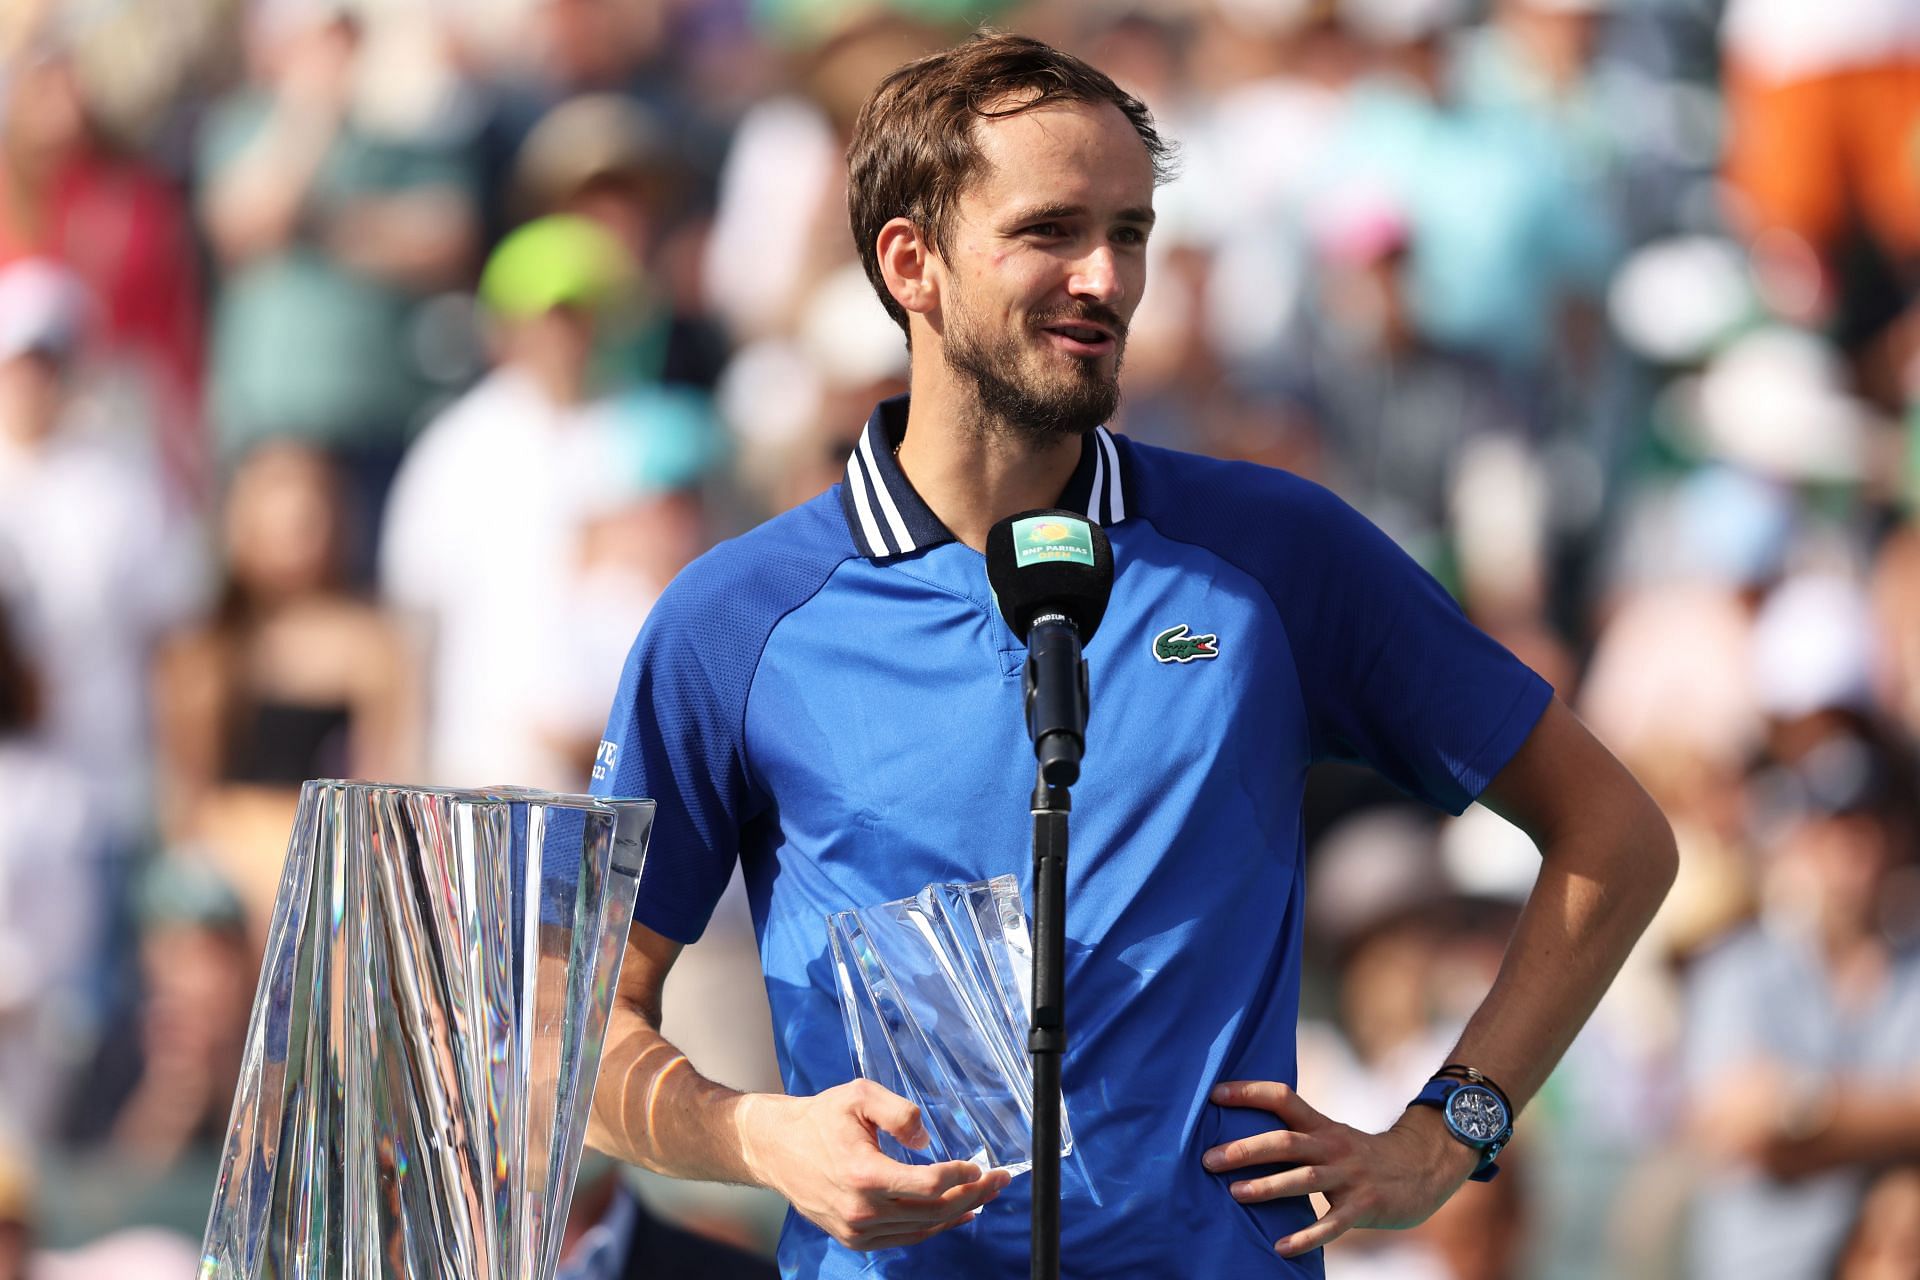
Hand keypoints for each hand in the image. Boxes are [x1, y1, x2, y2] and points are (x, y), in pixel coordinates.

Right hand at [740, 1080, 1010, 1250]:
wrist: (778, 1148)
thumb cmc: (820, 1118)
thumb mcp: (859, 1096)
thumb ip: (898, 1112)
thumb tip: (927, 1139)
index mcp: (863, 1173)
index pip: (927, 1184)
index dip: (960, 1175)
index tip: (980, 1163)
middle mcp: (861, 1209)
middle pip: (932, 1210)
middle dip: (973, 1194)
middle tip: (1000, 1180)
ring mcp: (857, 1229)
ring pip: (922, 1228)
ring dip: (959, 1212)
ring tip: (985, 1195)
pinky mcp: (854, 1238)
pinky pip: (905, 1238)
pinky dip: (934, 1227)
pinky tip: (955, 1214)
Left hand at [1203, 1080, 1479, 1257]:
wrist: (1424, 1168)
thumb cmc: (1363, 1156)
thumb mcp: (1332, 1138)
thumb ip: (1297, 1139)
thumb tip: (1242, 1143)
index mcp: (1322, 1126)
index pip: (1283, 1098)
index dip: (1249, 1093)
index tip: (1214, 1094)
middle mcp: (1334, 1146)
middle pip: (1286, 1142)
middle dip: (1246, 1149)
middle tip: (1209, 1159)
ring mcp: (1350, 1176)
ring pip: (1305, 1179)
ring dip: (1268, 1186)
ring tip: (1235, 1193)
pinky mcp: (1365, 1206)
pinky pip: (1332, 1224)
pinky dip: (1305, 1236)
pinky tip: (1280, 1247)